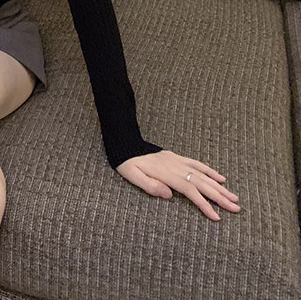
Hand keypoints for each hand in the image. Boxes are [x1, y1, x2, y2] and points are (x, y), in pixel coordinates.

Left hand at [116, 150, 240, 220]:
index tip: (216, 217)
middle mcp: (176, 166)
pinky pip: (197, 164)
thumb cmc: (127, 163)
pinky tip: (221, 178)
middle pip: (201, 183)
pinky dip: (210, 171)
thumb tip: (169, 195)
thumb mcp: (133, 176)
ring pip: (203, 174)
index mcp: (166, 173)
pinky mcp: (177, 157)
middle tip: (236, 208)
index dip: (204, 204)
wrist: (126, 144)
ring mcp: (178, 161)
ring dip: (219, 186)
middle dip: (220, 197)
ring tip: (234, 197)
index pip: (190, 190)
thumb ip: (150, 186)